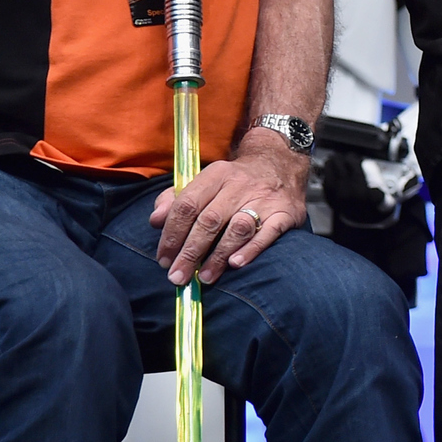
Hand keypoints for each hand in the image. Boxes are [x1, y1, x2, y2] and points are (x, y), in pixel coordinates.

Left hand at [152, 128, 307, 284]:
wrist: (280, 164)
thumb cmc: (234, 182)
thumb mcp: (205, 181)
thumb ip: (176, 199)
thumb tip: (155, 220)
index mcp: (216, 174)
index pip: (188, 204)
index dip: (172, 234)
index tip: (163, 259)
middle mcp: (240, 184)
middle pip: (210, 220)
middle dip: (190, 252)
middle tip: (178, 277)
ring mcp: (264, 198)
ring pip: (238, 228)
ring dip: (219, 255)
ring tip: (205, 277)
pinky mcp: (285, 213)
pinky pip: (269, 233)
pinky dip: (252, 249)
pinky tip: (236, 264)